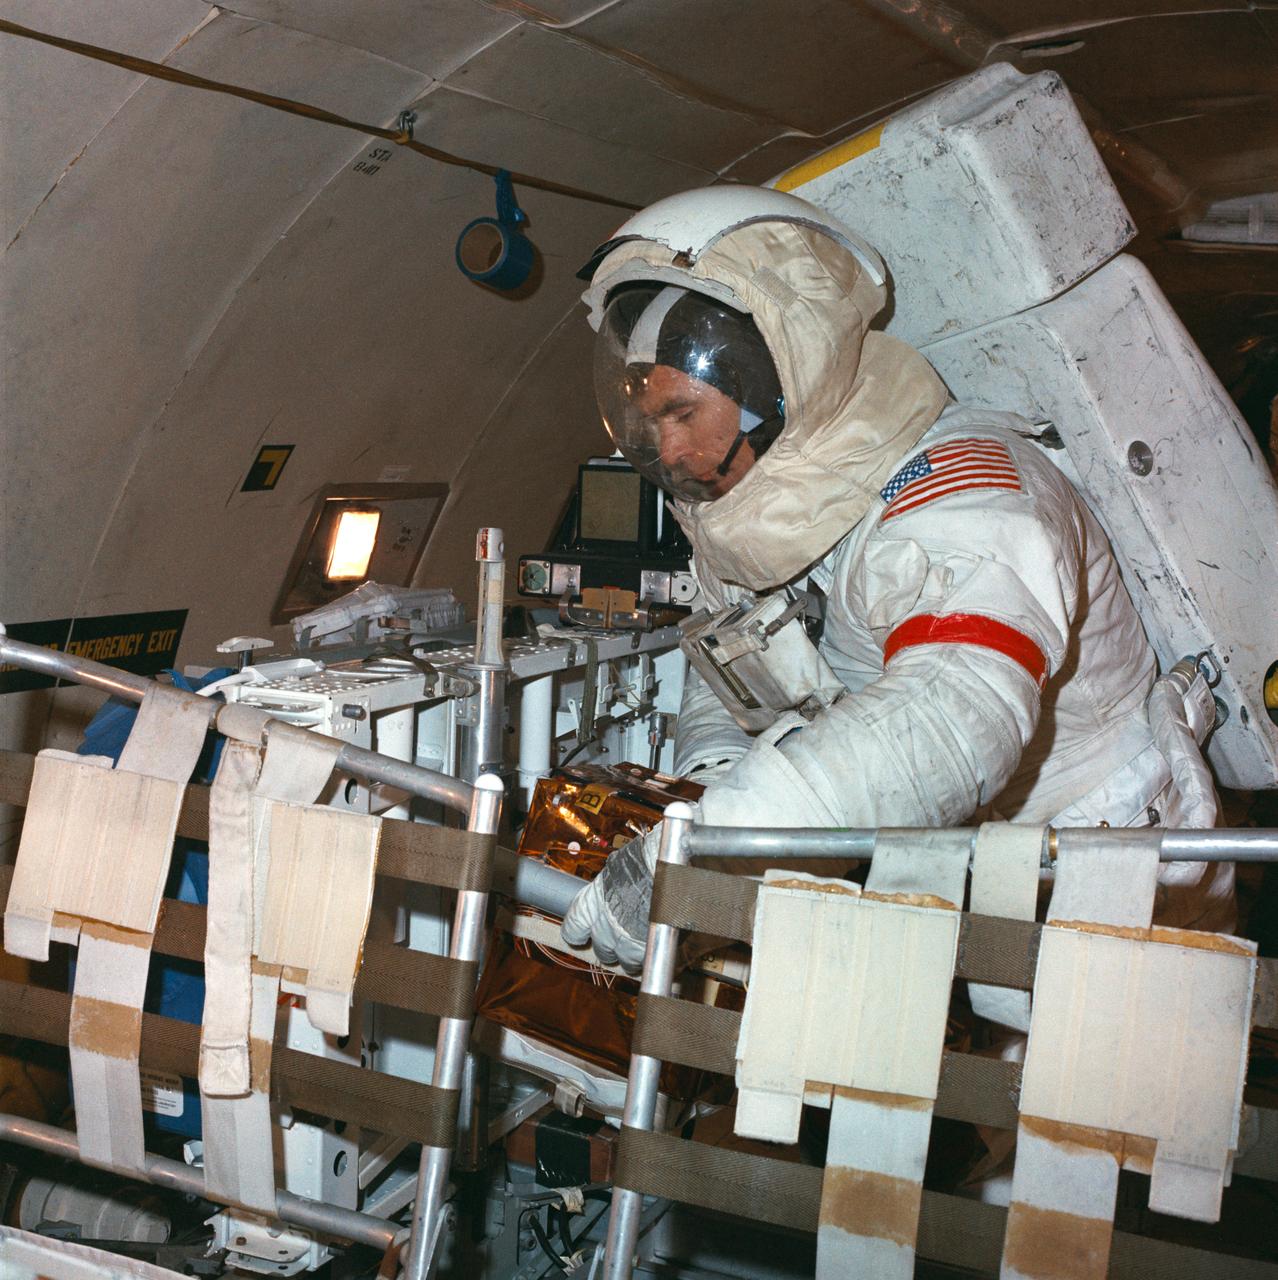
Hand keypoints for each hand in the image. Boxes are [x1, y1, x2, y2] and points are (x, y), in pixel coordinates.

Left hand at [559, 826, 660, 973]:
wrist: (664, 869)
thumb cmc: (642, 860)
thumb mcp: (616, 868)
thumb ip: (611, 885)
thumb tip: (614, 885)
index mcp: (589, 905)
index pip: (573, 931)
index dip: (580, 934)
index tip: (584, 934)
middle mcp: (602, 927)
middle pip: (601, 949)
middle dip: (611, 945)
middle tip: (622, 937)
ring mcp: (623, 942)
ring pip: (624, 961)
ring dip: (632, 956)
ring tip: (643, 944)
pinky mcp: (646, 950)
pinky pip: (646, 963)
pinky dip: (652, 958)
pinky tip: (658, 947)